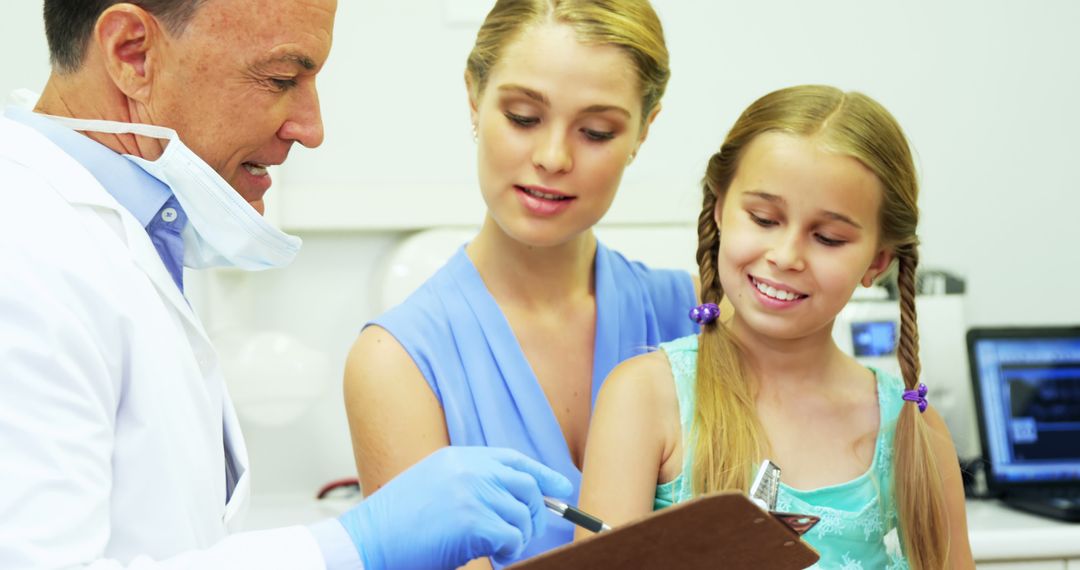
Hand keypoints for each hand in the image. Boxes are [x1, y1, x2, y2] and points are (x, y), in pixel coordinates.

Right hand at [339, 446, 571, 569]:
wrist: (365, 542)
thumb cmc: (397, 526)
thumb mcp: (434, 488)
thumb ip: (469, 485)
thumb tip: (514, 501)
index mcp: (457, 458)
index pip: (512, 459)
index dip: (542, 474)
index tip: (563, 488)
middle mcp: (467, 468)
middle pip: (526, 485)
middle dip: (535, 512)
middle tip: (524, 535)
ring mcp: (471, 492)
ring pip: (522, 515)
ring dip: (518, 538)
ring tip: (500, 551)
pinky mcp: (473, 520)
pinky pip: (512, 537)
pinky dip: (510, 552)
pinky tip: (494, 558)